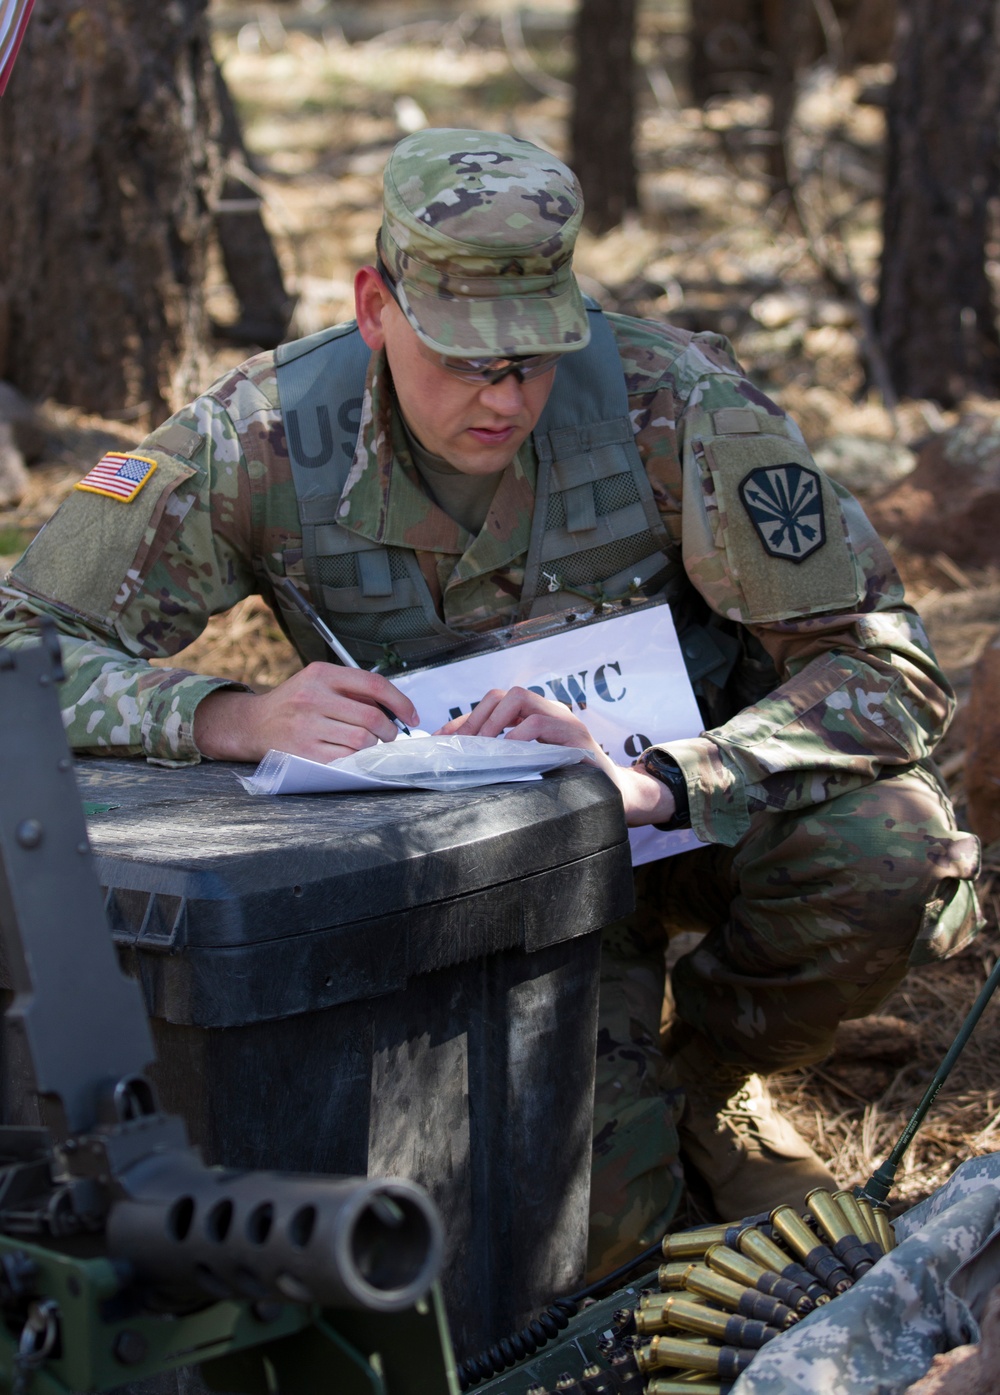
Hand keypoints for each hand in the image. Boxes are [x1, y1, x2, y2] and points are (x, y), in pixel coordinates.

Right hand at [193, 663, 418, 763]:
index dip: (400, 702)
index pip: (374, 684)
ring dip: (374, 747)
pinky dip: (357, 759)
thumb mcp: (317, 682)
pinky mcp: (304, 751)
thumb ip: (351, 688)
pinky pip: (345, 758)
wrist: (252, 724)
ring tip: (370, 745)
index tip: (411, 716)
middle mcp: (313, 697)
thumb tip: (395, 706)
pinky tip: (354, 756)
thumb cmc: (293, 704)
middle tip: (390, 736)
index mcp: (322, 674)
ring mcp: (307, 725)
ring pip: (362, 740)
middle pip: (372, 716)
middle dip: (390, 731)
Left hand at [435, 687, 676, 826]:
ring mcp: (564, 720)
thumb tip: (463, 760)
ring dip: (495, 720)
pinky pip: (541, 723)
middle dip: (477, 716)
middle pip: (504, 695)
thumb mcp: (531, 767)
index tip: (442, 740)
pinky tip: (509, 751)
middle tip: (462, 745)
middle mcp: (549, 712)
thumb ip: (504, 759)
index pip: (493, 706)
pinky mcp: (576, 736)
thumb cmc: (570, 781)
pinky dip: (520, 734)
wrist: (615, 796)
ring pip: (522, 699)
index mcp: (535, 718)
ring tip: (482, 744)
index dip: (464, 720)